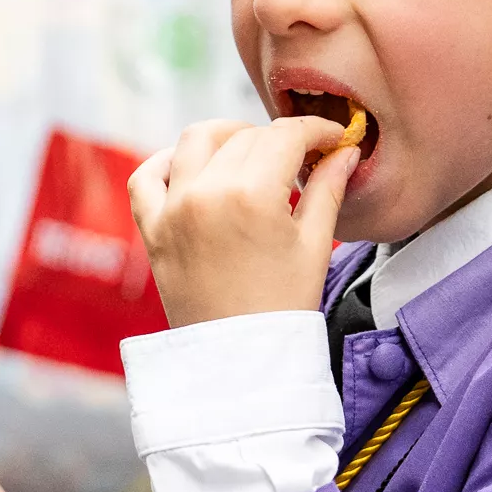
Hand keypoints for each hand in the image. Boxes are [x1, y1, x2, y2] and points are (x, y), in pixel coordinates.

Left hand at [129, 116, 353, 327]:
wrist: (238, 361)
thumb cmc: (283, 308)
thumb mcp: (314, 246)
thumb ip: (327, 189)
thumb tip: (344, 152)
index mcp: (250, 196)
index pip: (285, 136)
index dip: (316, 130)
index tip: (333, 138)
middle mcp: (205, 193)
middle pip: (245, 137)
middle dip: (278, 139)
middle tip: (301, 157)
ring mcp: (171, 209)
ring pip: (195, 140)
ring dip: (226, 137)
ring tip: (252, 155)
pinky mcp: (152, 229)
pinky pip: (146, 176)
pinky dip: (167, 162)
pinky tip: (194, 168)